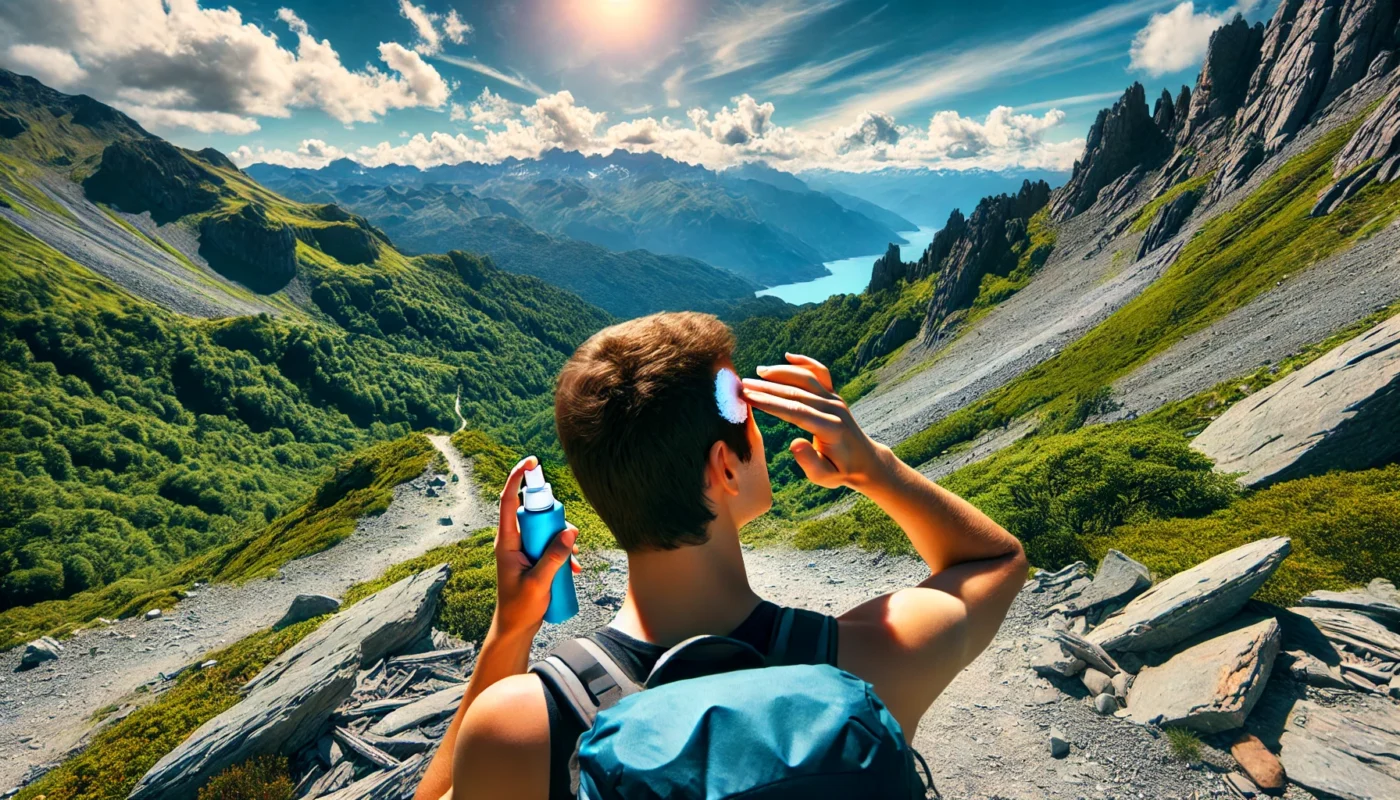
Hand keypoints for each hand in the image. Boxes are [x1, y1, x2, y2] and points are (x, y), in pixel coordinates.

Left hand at [492, 456, 580, 635]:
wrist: (515, 629)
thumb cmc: (520, 608)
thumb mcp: (539, 582)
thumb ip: (555, 556)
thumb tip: (571, 530)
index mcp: (506, 541)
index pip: (509, 501)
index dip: (518, 477)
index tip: (532, 461)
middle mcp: (513, 541)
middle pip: (534, 513)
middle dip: (556, 520)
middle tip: (568, 539)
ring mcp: (522, 549)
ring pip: (545, 529)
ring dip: (563, 541)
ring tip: (572, 562)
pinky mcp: (532, 558)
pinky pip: (550, 544)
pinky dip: (563, 552)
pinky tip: (572, 568)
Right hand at [742, 354, 890, 490]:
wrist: (865, 461)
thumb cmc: (841, 471)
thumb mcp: (825, 477)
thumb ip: (810, 462)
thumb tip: (794, 444)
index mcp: (830, 428)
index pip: (795, 411)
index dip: (770, 403)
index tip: (748, 397)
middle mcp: (833, 409)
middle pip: (796, 392)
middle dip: (767, 387)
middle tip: (742, 385)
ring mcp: (835, 399)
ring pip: (806, 378)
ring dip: (781, 372)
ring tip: (757, 372)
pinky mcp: (834, 395)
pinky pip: (820, 372)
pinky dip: (805, 362)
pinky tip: (788, 356)